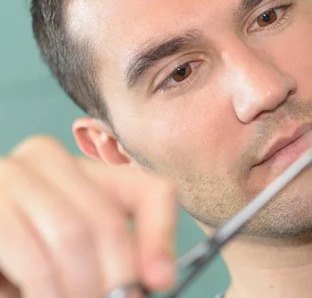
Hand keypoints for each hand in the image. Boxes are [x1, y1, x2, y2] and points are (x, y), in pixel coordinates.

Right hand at [0, 136, 177, 297]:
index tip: (162, 281)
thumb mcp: (76, 256)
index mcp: (85, 169)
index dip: (161, 235)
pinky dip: (46, 290)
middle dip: (117, 278)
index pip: (150, 190)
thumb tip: (158, 278)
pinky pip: (32, 255)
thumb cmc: (20, 263)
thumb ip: (114, 258)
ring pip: (72, 236)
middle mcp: (46, 160)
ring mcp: (11, 176)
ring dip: (80, 288)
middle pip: (108, 220)